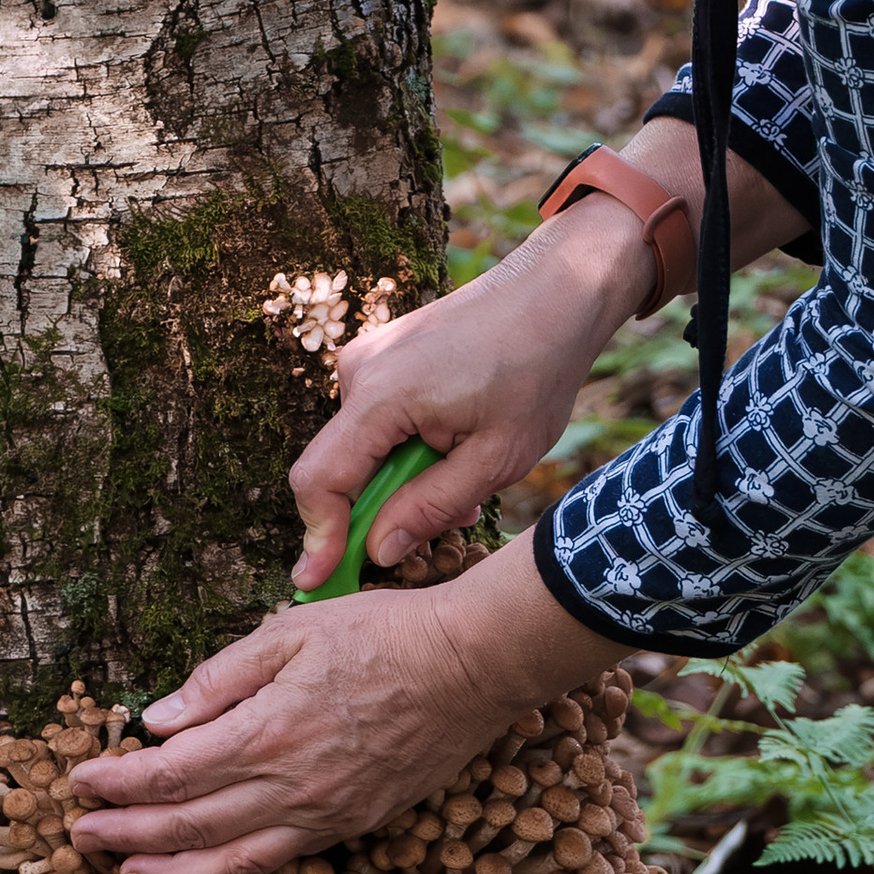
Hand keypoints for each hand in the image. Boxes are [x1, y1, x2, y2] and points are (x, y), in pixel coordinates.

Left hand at [68, 538, 603, 873]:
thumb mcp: (291, 632)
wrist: (472, 666)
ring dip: (167, 871)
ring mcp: (322, 815)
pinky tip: (199, 871)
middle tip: (79, 834)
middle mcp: (290, 786)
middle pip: (186, 824)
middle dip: (124, 831)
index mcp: (267, 731)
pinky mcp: (349, 826)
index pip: (170, 772)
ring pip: (227, 861)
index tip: (81, 779)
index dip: (117, 782)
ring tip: (124, 872)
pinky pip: (273, 862)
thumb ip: (219, 679)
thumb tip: (157, 720)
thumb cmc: (383, 634)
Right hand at [289, 194, 654, 586]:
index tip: (317, 582)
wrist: (557, 291)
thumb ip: (429, 508)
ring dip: (401, 477)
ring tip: (468, 472)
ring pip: (361, 447)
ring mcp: (367, 357)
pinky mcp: (381, 354)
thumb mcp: (495, 459)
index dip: (317, 538)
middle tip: (445, 520)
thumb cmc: (537, 369)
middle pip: (337, 468)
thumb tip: (377, 551)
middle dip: (378, 508)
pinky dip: (406, 446)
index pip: (320, 481)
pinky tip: (458, 442)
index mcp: (381, 396)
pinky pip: (375, 421)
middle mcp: (359, 371)